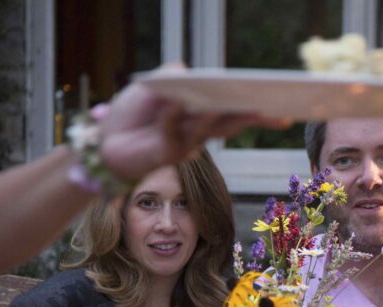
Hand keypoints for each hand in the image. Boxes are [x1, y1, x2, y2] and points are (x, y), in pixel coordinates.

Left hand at [98, 81, 287, 180]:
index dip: (256, 108)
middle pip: (231, 123)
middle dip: (251, 117)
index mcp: (202, 114)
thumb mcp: (155, 82)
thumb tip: (189, 75)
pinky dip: (172, 117)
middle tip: (271, 110)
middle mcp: (199, 132)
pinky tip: (174, 104)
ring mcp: (186, 145)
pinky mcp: (167, 155)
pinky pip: (173, 133)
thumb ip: (174, 74)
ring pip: (207, 130)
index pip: (234, 110)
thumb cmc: (134, 111)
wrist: (107, 138)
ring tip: (228, 103)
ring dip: (217, 116)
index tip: (275, 100)